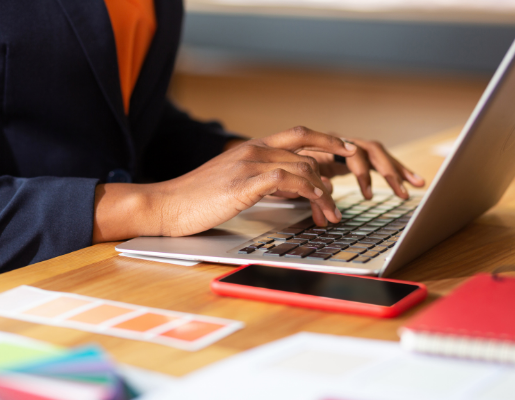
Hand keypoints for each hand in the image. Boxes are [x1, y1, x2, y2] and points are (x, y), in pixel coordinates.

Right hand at [94, 126, 357, 241]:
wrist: (165, 205)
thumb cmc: (196, 199)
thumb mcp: (232, 182)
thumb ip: (259, 178)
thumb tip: (287, 186)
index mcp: (251, 147)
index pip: (298, 134)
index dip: (326, 140)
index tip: (346, 150)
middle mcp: (253, 149)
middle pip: (306, 146)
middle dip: (333, 164)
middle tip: (349, 183)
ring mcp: (248, 163)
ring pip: (302, 165)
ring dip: (324, 190)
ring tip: (331, 213)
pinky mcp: (245, 182)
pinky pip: (289, 179)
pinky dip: (310, 191)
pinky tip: (317, 205)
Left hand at [299, 137, 424, 199]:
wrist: (285, 157)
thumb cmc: (291, 168)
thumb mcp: (297, 175)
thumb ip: (311, 181)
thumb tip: (327, 188)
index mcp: (324, 145)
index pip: (348, 153)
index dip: (360, 171)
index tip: (367, 192)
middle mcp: (341, 142)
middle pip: (370, 149)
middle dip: (387, 171)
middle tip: (399, 191)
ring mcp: (350, 147)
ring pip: (378, 154)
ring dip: (398, 169)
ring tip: (416, 184)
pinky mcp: (356, 154)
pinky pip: (378, 161)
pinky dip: (394, 171)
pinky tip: (410, 183)